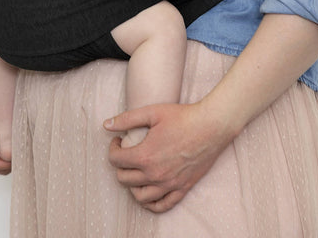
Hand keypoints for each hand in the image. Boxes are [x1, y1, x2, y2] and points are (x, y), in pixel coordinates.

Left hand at [104, 101, 231, 212]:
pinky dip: (151, 203)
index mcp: (145, 156)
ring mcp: (169, 184)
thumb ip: (127, 119)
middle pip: (124, 179)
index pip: (116, 160)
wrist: (211, 126)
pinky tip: (149, 191)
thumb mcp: (152, 112)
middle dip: (120, 166)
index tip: (119, 141)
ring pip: (140, 196)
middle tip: (126, 153)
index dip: (113, 149)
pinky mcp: (182, 188)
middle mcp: (155, 175)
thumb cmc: (183, 116)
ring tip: (135, 171)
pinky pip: (161, 205)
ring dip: (132, 185)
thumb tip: (106, 125)